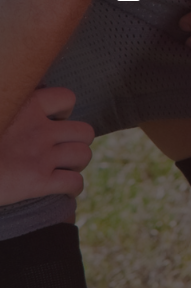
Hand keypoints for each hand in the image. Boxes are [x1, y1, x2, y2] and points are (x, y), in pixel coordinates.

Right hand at [0, 88, 93, 205]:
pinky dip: (72, 188)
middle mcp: (38, 130)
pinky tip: (61, 190)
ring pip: (84, 155)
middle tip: (59, 150)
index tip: (53, 121)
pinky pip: (74, 183)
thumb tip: (14, 107)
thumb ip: (9, 108)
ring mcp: (40, 156)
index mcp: (24, 106)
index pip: (66, 97)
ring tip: (61, 169)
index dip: (64, 110)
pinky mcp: (37, 181)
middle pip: (84, 131)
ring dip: (77, 164)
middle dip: (77, 141)